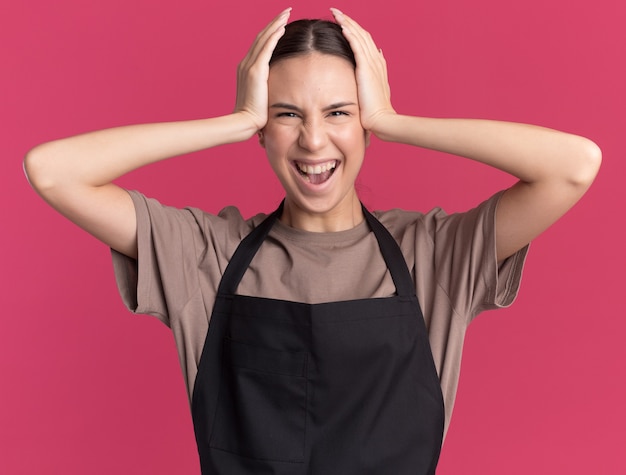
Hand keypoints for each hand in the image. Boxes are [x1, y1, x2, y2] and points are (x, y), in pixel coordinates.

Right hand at [234, 8, 290, 131]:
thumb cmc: (254, 115)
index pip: (260, 45)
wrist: (245, 122)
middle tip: (285, 12)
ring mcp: (249, 66)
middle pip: (261, 37)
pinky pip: (266, 48)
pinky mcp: (256, 71)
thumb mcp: (260, 97)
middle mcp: (246, 63)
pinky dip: (274, 36)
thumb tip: (277, 90)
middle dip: (273, 23)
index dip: (270, 32)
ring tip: (286, 14)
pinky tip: (282, 27)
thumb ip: (267, 89)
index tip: (280, 24)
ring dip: (275, 24)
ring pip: (263, 38)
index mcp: (246, 69)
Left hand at [331, 8, 395, 133]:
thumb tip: (373, 64)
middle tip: (336, 11)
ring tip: (336, 13)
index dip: (355, 30)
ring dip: (347, 22)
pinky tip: (342, 25)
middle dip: (349, 21)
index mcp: (377, 65)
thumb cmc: (375, 112)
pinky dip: (350, 34)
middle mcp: (376, 60)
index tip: (343, 22)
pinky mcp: (366, 69)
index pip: (365, 41)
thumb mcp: (373, 92)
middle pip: (362, 34)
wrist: (381, 119)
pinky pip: (357, 46)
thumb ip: (372, 77)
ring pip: (359, 36)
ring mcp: (372, 64)